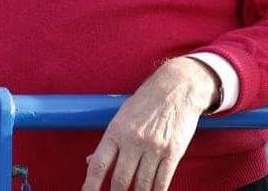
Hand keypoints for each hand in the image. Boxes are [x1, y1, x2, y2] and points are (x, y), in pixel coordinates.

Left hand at [82, 58, 217, 190]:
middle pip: (120, 181)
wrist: (177, 87)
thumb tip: (90, 161)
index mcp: (116, 130)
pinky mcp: (173, 152)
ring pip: (142, 185)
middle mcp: (133, 140)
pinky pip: (162, 182)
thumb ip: (108, 142)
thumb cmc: (146, 101)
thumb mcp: (121, 116)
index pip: (99, 165)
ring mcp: (154, 147)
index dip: (91, 186)